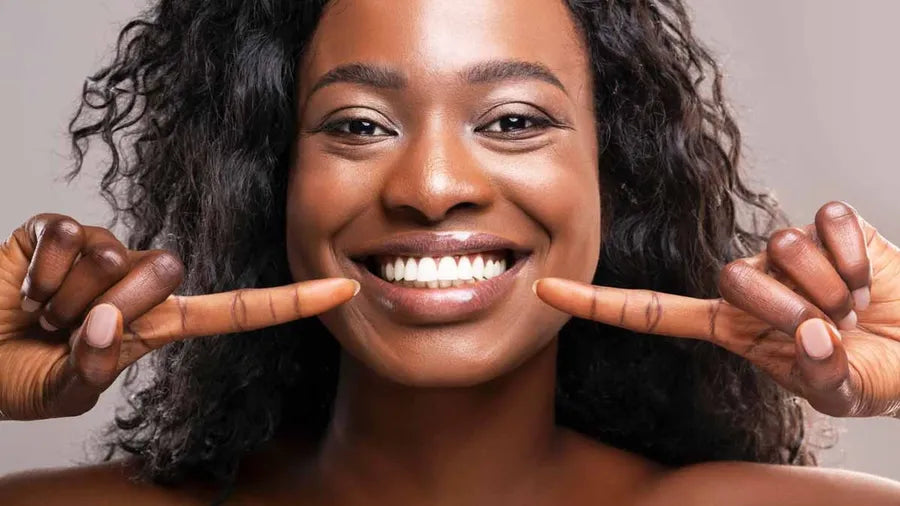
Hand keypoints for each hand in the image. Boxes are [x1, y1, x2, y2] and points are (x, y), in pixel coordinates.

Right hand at [0, 214, 358, 420]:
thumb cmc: (18, 376)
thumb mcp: (64, 389)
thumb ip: (92, 366)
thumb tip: (106, 322)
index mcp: (157, 325)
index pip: (236, 310)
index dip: (289, 302)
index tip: (344, 290)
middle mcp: (139, 283)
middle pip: (165, 272)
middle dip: (109, 305)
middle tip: (65, 326)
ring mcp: (103, 251)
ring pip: (110, 254)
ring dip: (61, 295)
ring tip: (41, 311)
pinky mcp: (61, 229)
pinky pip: (65, 234)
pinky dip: (36, 269)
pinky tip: (25, 284)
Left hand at [534, 201, 899, 417]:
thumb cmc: (869, 372)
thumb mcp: (840, 391)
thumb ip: (822, 374)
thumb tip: (814, 335)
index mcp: (732, 326)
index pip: (651, 311)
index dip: (598, 303)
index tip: (545, 291)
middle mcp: (749, 282)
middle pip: (731, 276)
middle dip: (787, 308)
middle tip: (828, 326)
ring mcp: (785, 251)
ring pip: (780, 246)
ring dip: (830, 286)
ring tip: (851, 304)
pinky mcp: (827, 224)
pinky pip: (828, 222)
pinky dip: (857, 255)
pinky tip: (867, 274)